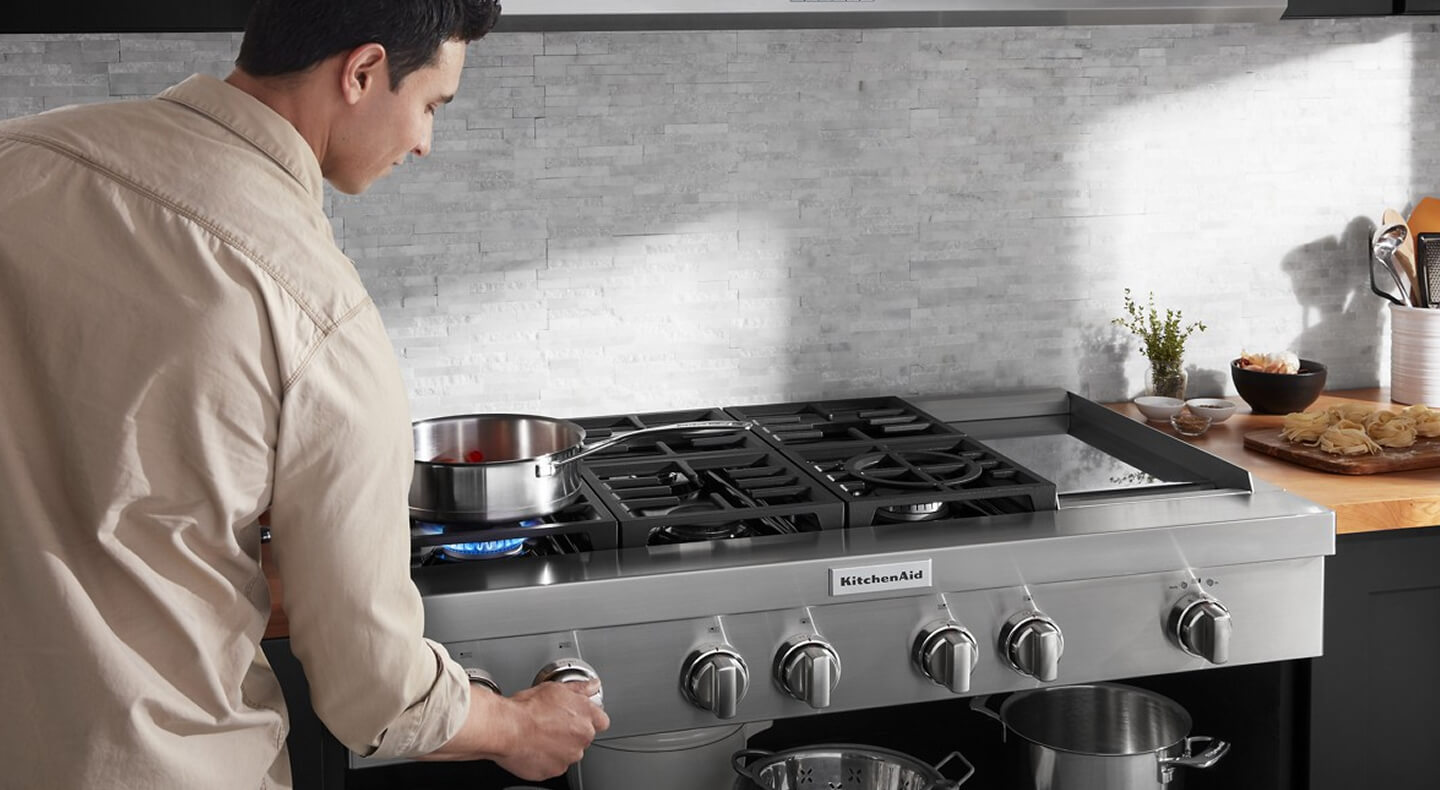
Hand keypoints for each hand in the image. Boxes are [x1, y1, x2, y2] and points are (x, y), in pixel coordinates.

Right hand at [492, 680, 609, 780]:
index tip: (576, 716)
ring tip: (540, 735)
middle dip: (571, 732)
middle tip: (551, 723)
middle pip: (584, 737)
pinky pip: (554, 765)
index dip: (588, 718)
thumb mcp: (555, 688)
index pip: (601, 721)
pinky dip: (546, 759)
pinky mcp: (554, 771)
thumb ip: (579, 689)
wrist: (506, 728)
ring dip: (559, 747)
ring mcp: (569, 757)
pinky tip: (534, 747)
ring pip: (569, 753)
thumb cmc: (527, 708)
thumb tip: (592, 686)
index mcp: (586, 716)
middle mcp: (582, 738)